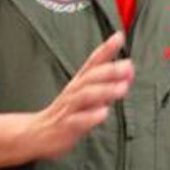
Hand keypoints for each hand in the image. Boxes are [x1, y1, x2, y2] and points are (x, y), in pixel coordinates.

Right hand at [30, 32, 133, 158]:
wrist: (38, 133)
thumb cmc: (69, 110)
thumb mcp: (88, 92)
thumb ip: (108, 81)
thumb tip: (130, 68)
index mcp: (80, 81)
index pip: (93, 61)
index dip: (106, 48)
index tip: (119, 36)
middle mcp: (74, 91)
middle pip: (90, 77)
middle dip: (110, 70)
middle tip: (128, 66)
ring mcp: (68, 108)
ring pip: (84, 96)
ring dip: (104, 91)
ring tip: (123, 88)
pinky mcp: (65, 126)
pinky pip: (77, 121)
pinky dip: (90, 117)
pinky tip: (103, 113)